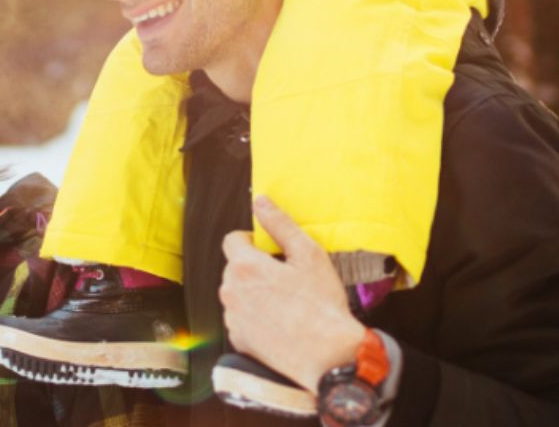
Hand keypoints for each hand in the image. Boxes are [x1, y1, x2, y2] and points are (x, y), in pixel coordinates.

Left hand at [219, 196, 368, 391]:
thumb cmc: (321, 305)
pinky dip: (255, 317)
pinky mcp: (238, 340)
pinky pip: (241, 319)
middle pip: (235, 267)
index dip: (251, 241)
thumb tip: (261, 201)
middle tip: (285, 278)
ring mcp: (232, 319)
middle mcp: (231, 292)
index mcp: (244, 266)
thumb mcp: (308, 254)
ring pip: (238, 293)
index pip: (232, 239)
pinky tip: (280, 322)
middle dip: (255, 267)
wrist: (328, 357)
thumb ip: (280, 224)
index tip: (271, 251)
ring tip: (286, 303)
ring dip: (254, 292)